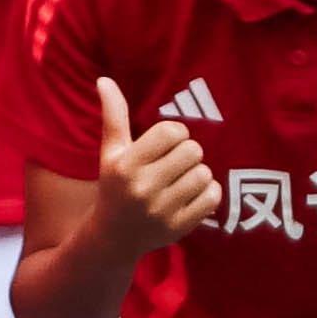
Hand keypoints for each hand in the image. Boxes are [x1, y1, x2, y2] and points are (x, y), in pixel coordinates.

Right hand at [88, 76, 215, 243]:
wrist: (113, 237)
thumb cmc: (115, 185)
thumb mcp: (111, 151)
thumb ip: (112, 115)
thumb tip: (104, 79)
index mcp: (125, 165)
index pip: (171, 131)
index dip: (176, 133)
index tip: (168, 143)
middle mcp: (142, 188)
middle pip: (193, 151)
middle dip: (188, 153)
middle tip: (176, 163)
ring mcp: (161, 211)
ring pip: (204, 174)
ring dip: (199, 173)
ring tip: (182, 180)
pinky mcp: (178, 228)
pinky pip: (212, 197)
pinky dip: (208, 193)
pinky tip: (192, 195)